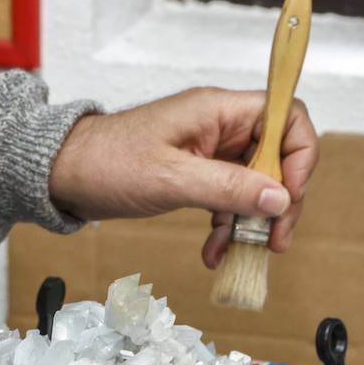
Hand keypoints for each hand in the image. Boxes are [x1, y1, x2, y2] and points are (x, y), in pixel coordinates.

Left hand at [47, 87, 317, 267]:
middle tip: (275, 239)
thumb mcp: (171, 179)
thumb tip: (279, 198)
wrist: (64, 174)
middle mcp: (220, 127)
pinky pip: (227, 199)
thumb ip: (228, 188)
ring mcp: (209, 151)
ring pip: (254, 184)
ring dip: (254, 221)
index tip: (289, 196)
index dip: (299, 155)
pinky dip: (227, 226)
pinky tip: (215, 252)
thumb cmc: (107, 163)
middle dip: (280, 201)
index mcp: (218, 111)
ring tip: (247, 253)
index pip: (287, 116)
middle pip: (277, 156)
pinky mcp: (195, 174)